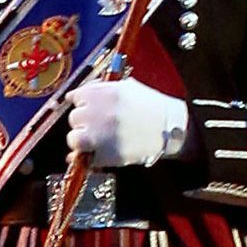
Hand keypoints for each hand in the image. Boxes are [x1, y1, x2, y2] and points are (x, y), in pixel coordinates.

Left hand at [65, 78, 189, 168]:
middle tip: (100, 124)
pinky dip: (87, 157)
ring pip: (74, 138)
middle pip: (74, 117)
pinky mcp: (106, 154)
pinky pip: (84, 157)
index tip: (91, 108)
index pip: (76, 96)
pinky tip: (99, 152)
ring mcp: (101, 135)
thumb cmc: (152, 106)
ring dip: (83, 139)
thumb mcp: (128, 88)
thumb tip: (73, 96)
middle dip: (85, 121)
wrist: (172, 128)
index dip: (84, 103)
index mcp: (105, 93)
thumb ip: (101, 89)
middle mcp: (99, 112)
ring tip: (99, 140)